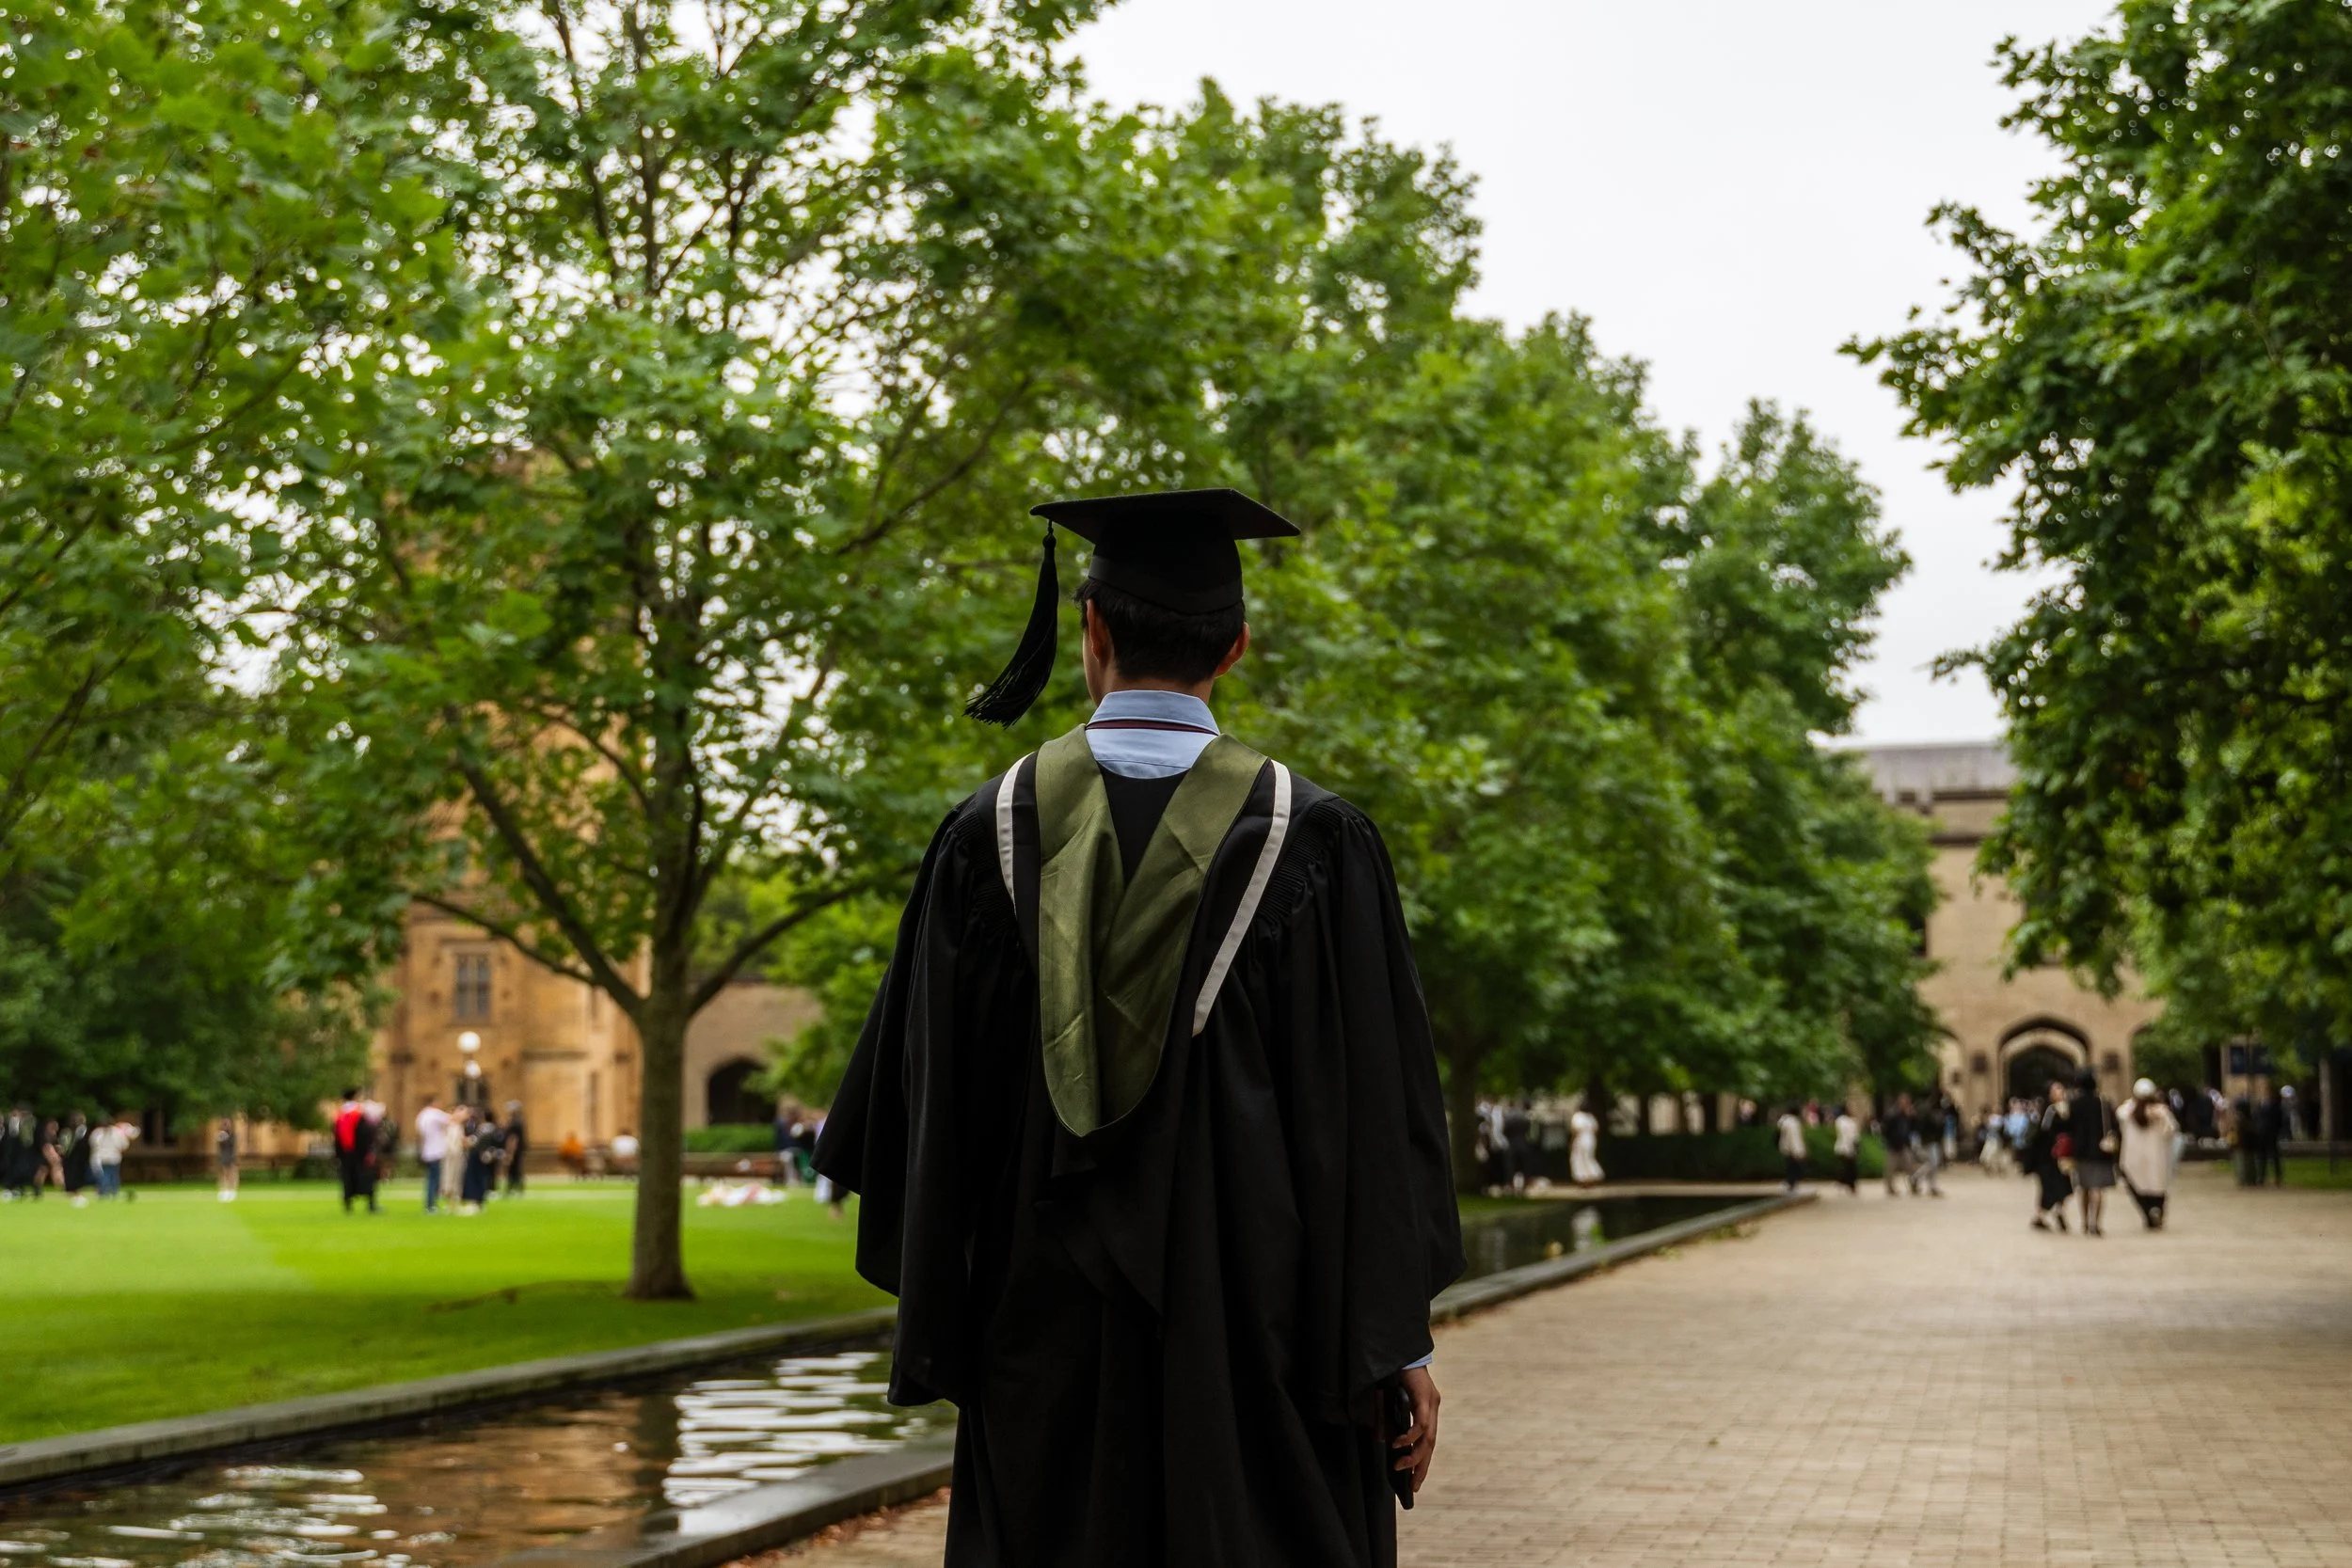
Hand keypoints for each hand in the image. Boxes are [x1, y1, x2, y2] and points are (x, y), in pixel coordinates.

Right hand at [1391, 1365, 1439, 1492]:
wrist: (1396, 1348)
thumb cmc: (1390, 1371)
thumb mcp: (1385, 1400)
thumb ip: (1384, 1420)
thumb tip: (1382, 1440)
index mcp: (1426, 1408)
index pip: (1427, 1441)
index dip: (1422, 1462)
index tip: (1415, 1481)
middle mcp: (1433, 1407)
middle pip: (1431, 1444)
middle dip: (1421, 1466)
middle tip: (1413, 1486)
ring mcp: (1431, 1402)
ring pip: (1428, 1438)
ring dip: (1415, 1455)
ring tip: (1400, 1467)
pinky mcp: (1425, 1397)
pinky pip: (1421, 1424)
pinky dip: (1410, 1437)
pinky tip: (1398, 1445)